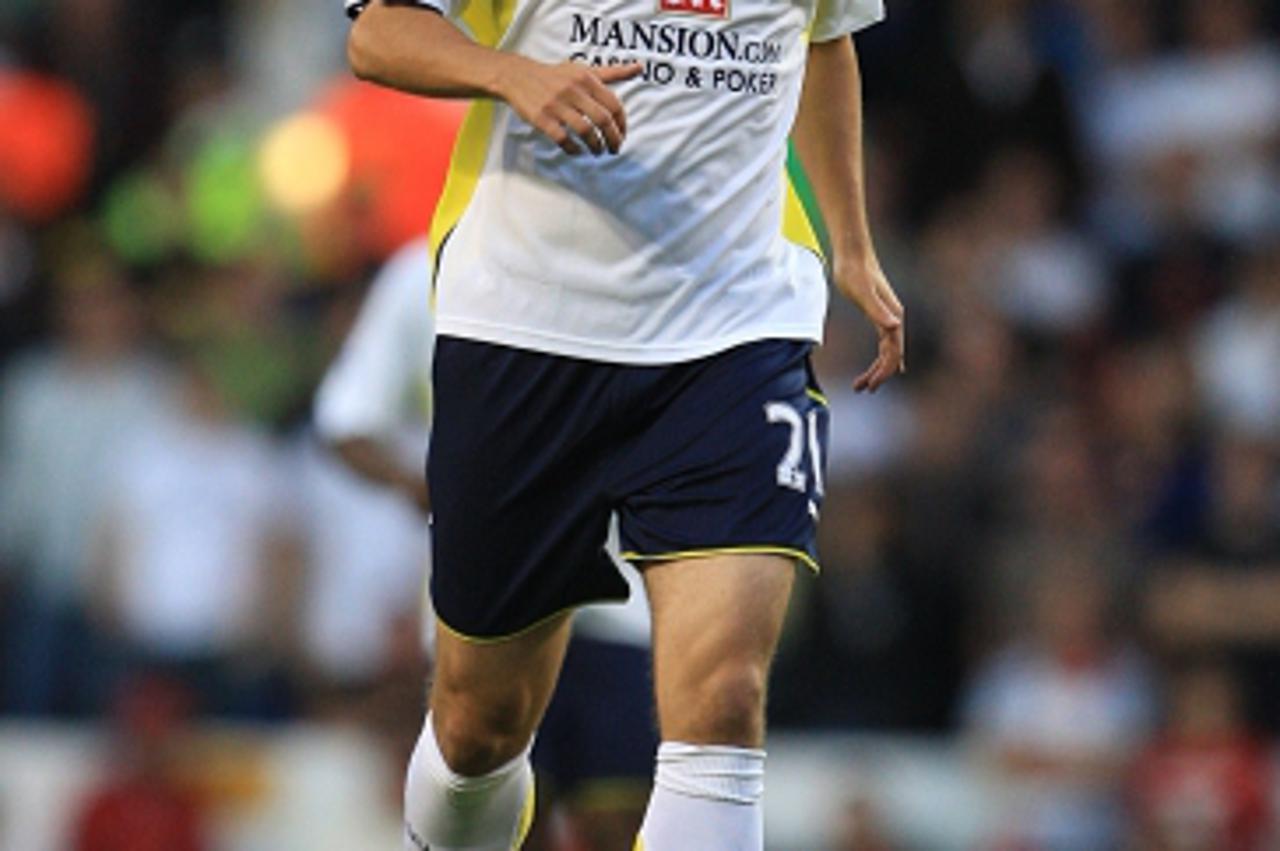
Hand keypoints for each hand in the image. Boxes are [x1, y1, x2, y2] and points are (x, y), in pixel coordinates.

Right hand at [496, 58, 642, 154]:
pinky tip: (577, 151)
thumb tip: (640, 67)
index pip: (614, 105)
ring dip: (596, 146)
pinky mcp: (542, 118)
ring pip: (585, 130)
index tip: (622, 135)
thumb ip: (612, 72)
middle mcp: (573, 90)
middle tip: (614, 149)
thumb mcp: (583, 70)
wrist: (517, 76)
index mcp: (586, 79)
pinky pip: (563, 138)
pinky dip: (573, 149)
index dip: (622, 124)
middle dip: (613, 139)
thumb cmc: (556, 76)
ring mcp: (557, 104)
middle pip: (603, 120)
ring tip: (598, 152)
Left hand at [833, 255, 904, 391]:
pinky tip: (875, 365)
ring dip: (877, 369)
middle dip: (879, 375)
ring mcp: (887, 315)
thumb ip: (877, 310)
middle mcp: (894, 318)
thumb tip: (894, 327)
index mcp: (892, 317)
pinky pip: (884, 342)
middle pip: (892, 355)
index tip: (870, 387)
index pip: (893, 353)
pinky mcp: (878, 312)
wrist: (851, 252)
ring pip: (888, 350)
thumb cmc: (854, 271)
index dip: (883, 372)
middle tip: (861, 389)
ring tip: (862, 384)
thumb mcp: (862, 293)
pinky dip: (880, 357)